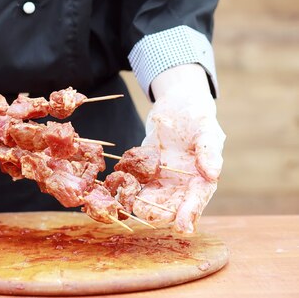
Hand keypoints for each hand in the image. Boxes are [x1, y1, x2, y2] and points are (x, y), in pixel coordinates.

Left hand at [133, 65, 224, 233]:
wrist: (176, 104)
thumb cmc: (196, 116)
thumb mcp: (206, 130)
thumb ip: (209, 151)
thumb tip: (213, 174)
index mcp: (202, 177)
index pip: (197, 200)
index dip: (189, 214)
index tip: (182, 228)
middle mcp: (182, 183)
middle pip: (173, 206)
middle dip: (161, 214)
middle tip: (146, 216)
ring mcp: (163, 179)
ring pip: (153, 199)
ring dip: (142, 205)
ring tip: (130, 205)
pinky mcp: (146, 171)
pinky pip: (137, 184)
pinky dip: (129, 188)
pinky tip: (119, 189)